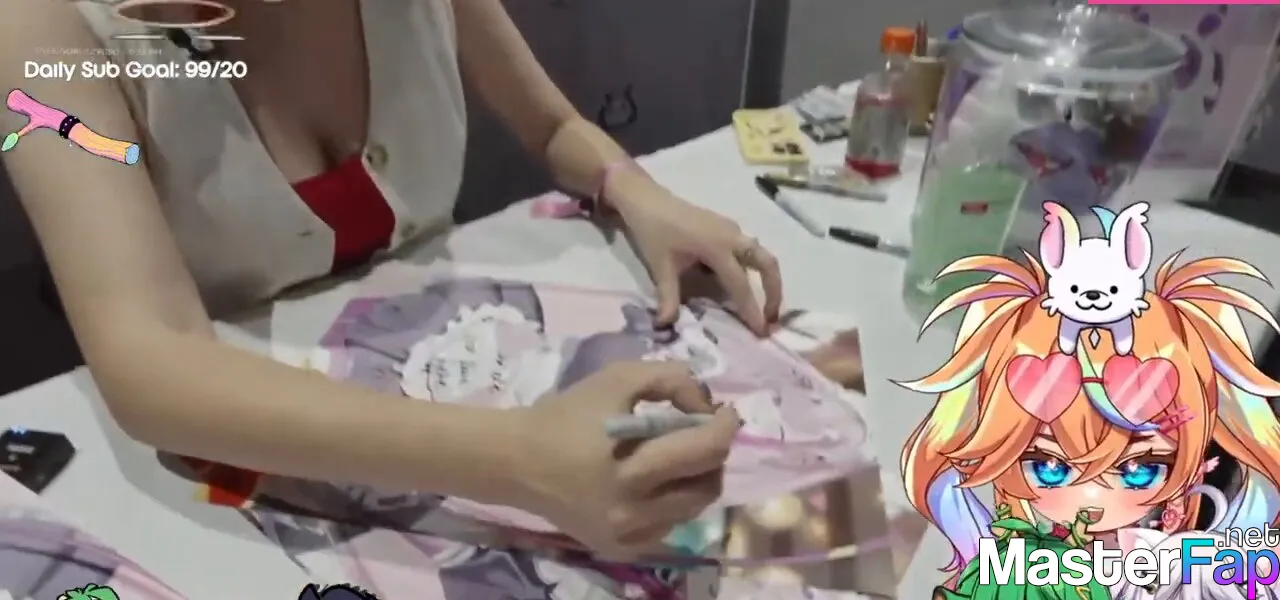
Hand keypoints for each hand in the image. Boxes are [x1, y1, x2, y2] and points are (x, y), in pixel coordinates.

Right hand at [511, 361, 739, 559]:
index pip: (704, 450)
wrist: (515, 462)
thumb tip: (706, 404)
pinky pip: (670, 526)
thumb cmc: (566, 415)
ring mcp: (627, 536)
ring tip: (680, 456)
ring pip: (694, 509)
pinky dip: (674, 501)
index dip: (725, 427)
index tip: (724, 411)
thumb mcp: (617, 379)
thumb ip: (670, 380)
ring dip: (698, 478)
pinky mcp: (621, 549)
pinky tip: (655, 482)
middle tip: (702, 433)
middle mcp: (631, 511)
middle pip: (707, 485)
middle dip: (715, 454)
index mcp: (628, 467)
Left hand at [610, 179, 781, 335]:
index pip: (740, 284)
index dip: (752, 310)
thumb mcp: (660, 266)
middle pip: (767, 263)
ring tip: (761, 305)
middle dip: (774, 291)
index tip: (761, 332)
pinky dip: (751, 269)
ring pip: (760, 255)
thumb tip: (665, 326)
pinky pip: (746, 250)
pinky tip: (735, 285)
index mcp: (718, 246)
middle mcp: (732, 237)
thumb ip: (668, 297)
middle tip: (772, 317)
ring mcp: (731, 229)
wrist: (645, 198)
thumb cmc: (653, 230)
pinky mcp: (725, 227)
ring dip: (766, 279)